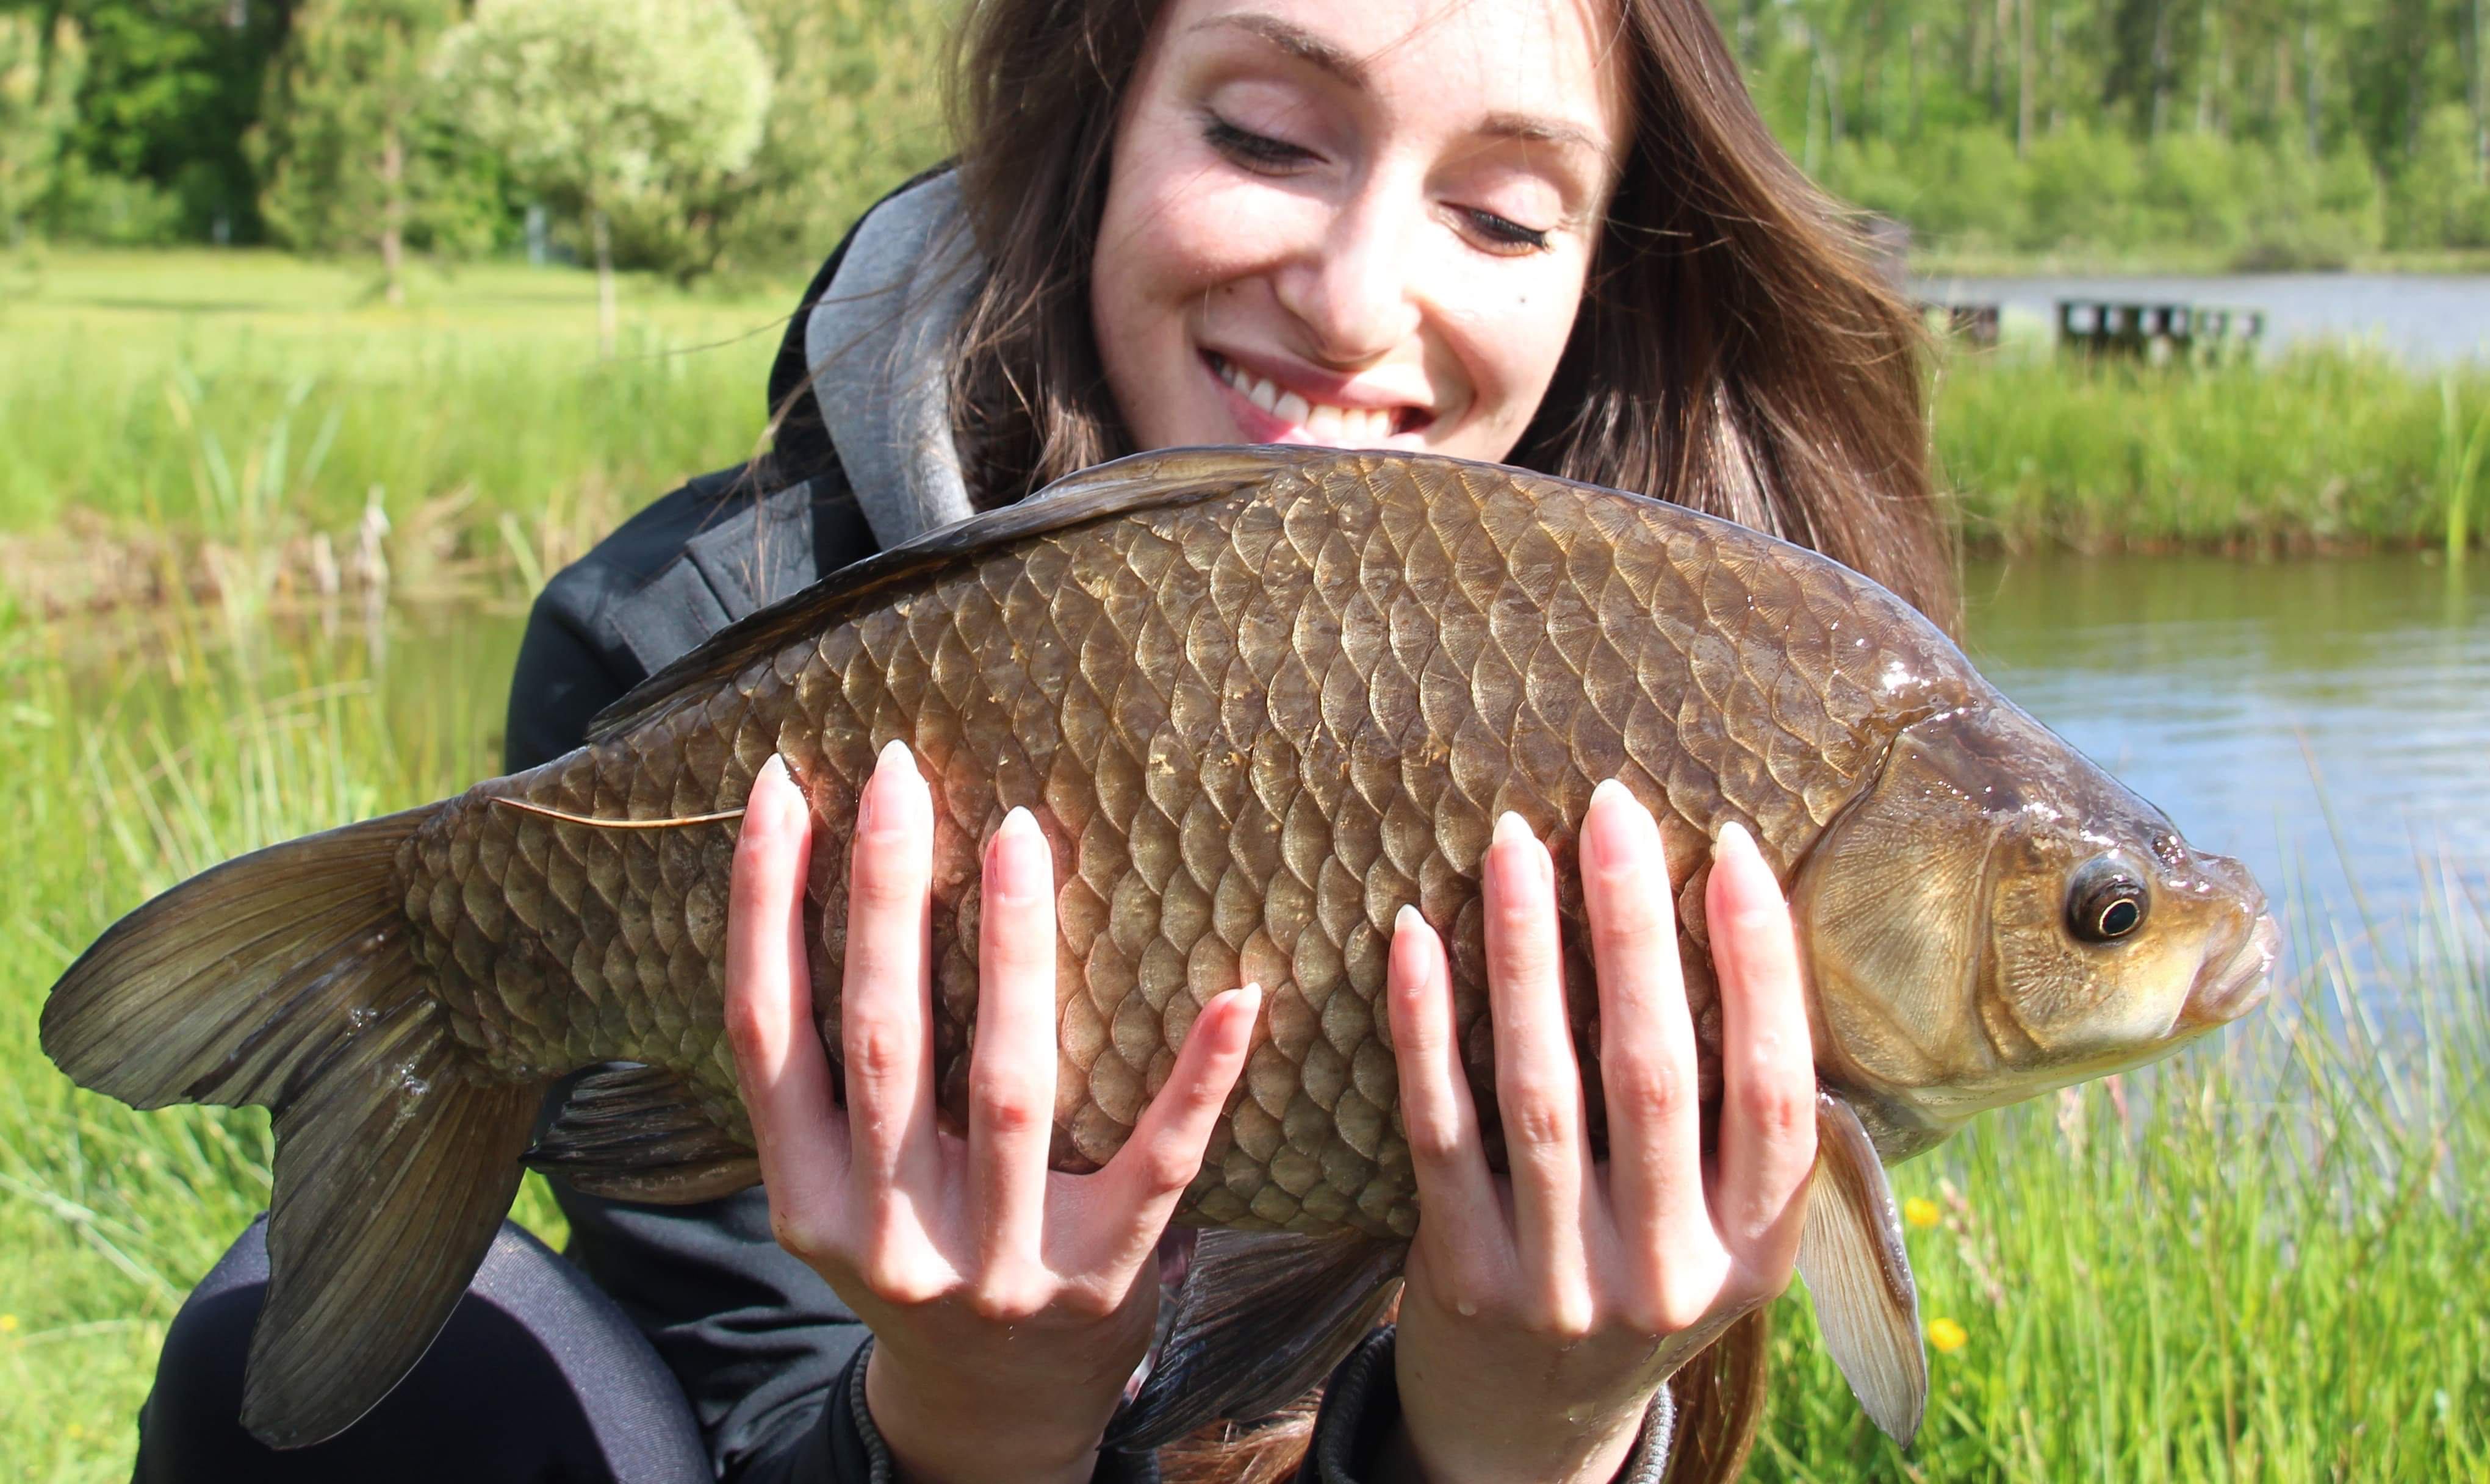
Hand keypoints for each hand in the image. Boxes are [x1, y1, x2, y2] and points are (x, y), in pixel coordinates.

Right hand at [723, 744, 1262, 1483]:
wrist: (990, 1416)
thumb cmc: (921, 1254)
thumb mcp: (845, 1189)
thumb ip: (836, 1080)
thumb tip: (837, 874)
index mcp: (808, 1196)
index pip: (765, 1034)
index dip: (761, 908)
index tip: (780, 788)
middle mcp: (888, 1231)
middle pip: (881, 1040)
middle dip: (881, 896)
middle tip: (897, 770)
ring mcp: (996, 1261)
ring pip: (1007, 1086)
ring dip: (1015, 952)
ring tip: (1019, 832)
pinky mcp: (1103, 1276)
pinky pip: (1159, 1163)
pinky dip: (1197, 1078)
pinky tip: (1235, 996)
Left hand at [1379, 783, 1817, 1483]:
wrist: (1531, 1426)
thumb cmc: (1639, 1278)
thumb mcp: (1720, 1233)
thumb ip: (1739, 1125)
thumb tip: (1744, 923)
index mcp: (1758, 1249)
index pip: (1778, 1087)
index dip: (1761, 962)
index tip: (1729, 844)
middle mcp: (1673, 1273)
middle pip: (1655, 1071)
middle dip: (1631, 926)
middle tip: (1609, 807)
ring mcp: (1564, 1281)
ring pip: (1541, 1089)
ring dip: (1523, 951)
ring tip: (1511, 841)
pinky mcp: (1464, 1275)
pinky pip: (1439, 1127)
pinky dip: (1425, 1024)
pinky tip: (1414, 933)